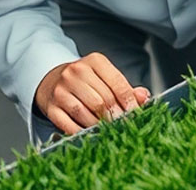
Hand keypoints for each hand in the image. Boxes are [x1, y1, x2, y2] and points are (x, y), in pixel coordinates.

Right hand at [35, 53, 150, 134]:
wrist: (52, 80)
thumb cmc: (84, 81)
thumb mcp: (105, 77)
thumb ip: (125, 88)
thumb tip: (144, 97)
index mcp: (94, 61)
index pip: (117, 83)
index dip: (129, 102)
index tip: (135, 114)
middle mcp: (75, 72)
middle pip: (102, 101)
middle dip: (115, 117)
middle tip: (122, 126)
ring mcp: (61, 89)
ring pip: (86, 113)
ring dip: (98, 126)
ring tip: (106, 129)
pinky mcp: (51, 106)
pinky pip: (69, 124)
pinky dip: (81, 132)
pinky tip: (89, 133)